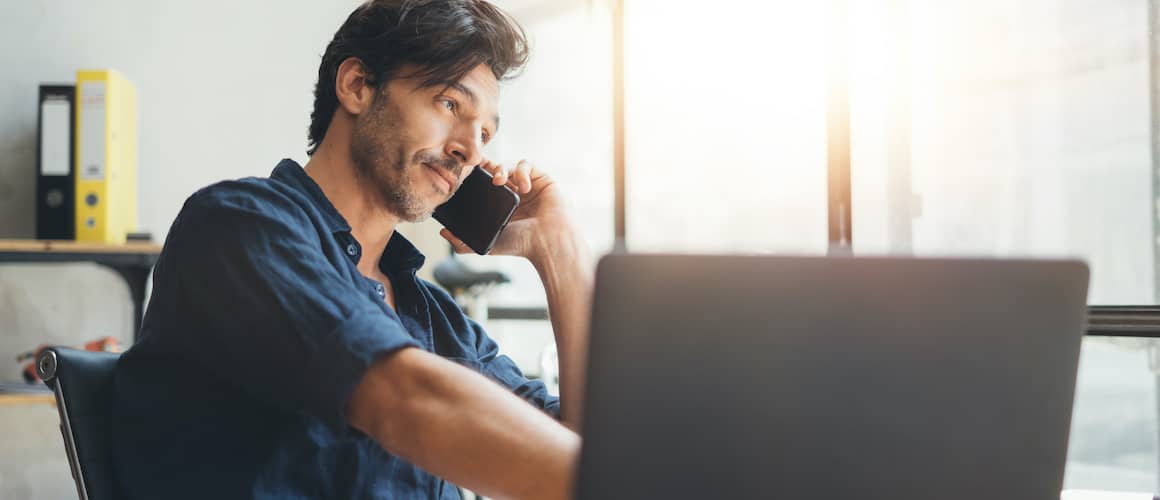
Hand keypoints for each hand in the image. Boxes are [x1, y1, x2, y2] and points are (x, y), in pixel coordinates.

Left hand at [439, 159, 571, 262]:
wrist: (548, 242)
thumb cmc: (522, 245)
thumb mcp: (488, 244)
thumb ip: (464, 242)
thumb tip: (443, 232)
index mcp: (500, 205)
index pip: (483, 184)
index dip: (474, 176)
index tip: (464, 174)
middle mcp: (513, 193)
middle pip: (495, 170)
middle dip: (485, 167)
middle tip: (478, 170)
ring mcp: (527, 184)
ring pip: (508, 165)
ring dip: (501, 169)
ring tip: (499, 181)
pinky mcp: (540, 178)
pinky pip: (526, 164)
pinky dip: (521, 171)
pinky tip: (523, 187)